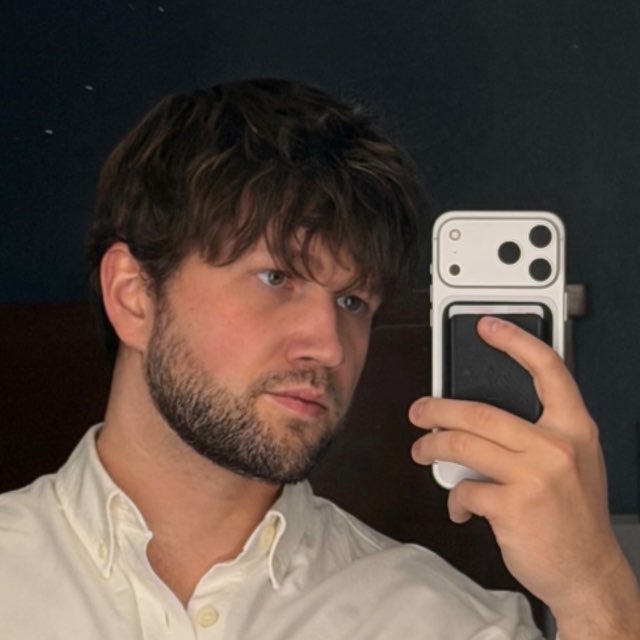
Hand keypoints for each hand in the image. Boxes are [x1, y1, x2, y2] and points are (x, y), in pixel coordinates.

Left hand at [409, 316, 639, 638]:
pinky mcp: (513, 506)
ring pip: (463, 444)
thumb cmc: (574, 514)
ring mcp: (534, 475)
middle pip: (480, 410)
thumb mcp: (572, 462)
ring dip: (433, 447)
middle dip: (438, 409)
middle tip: (420, 412)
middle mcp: (556, 446)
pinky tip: (461, 505)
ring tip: (423, 451)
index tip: (488, 326)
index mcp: (573, 428)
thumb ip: (535, 433)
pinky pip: (466, 489)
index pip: (547, 369)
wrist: (588, 572)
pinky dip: (455, 497)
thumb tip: (477, 417)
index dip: (515, 341)